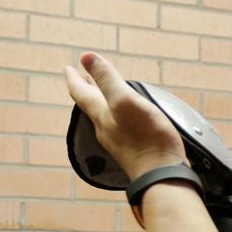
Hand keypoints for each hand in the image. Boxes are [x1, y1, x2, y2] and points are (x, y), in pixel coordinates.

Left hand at [65, 52, 185, 179]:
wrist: (162, 175)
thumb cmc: (146, 138)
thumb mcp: (126, 101)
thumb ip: (107, 79)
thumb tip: (85, 56)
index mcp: (101, 114)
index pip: (81, 93)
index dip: (74, 78)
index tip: (69, 67)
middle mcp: (106, 128)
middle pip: (91, 104)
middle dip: (87, 88)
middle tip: (82, 76)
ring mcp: (119, 142)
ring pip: (104, 116)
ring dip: (101, 101)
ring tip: (102, 94)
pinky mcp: (133, 151)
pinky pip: (118, 127)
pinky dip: (116, 115)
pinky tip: (125, 118)